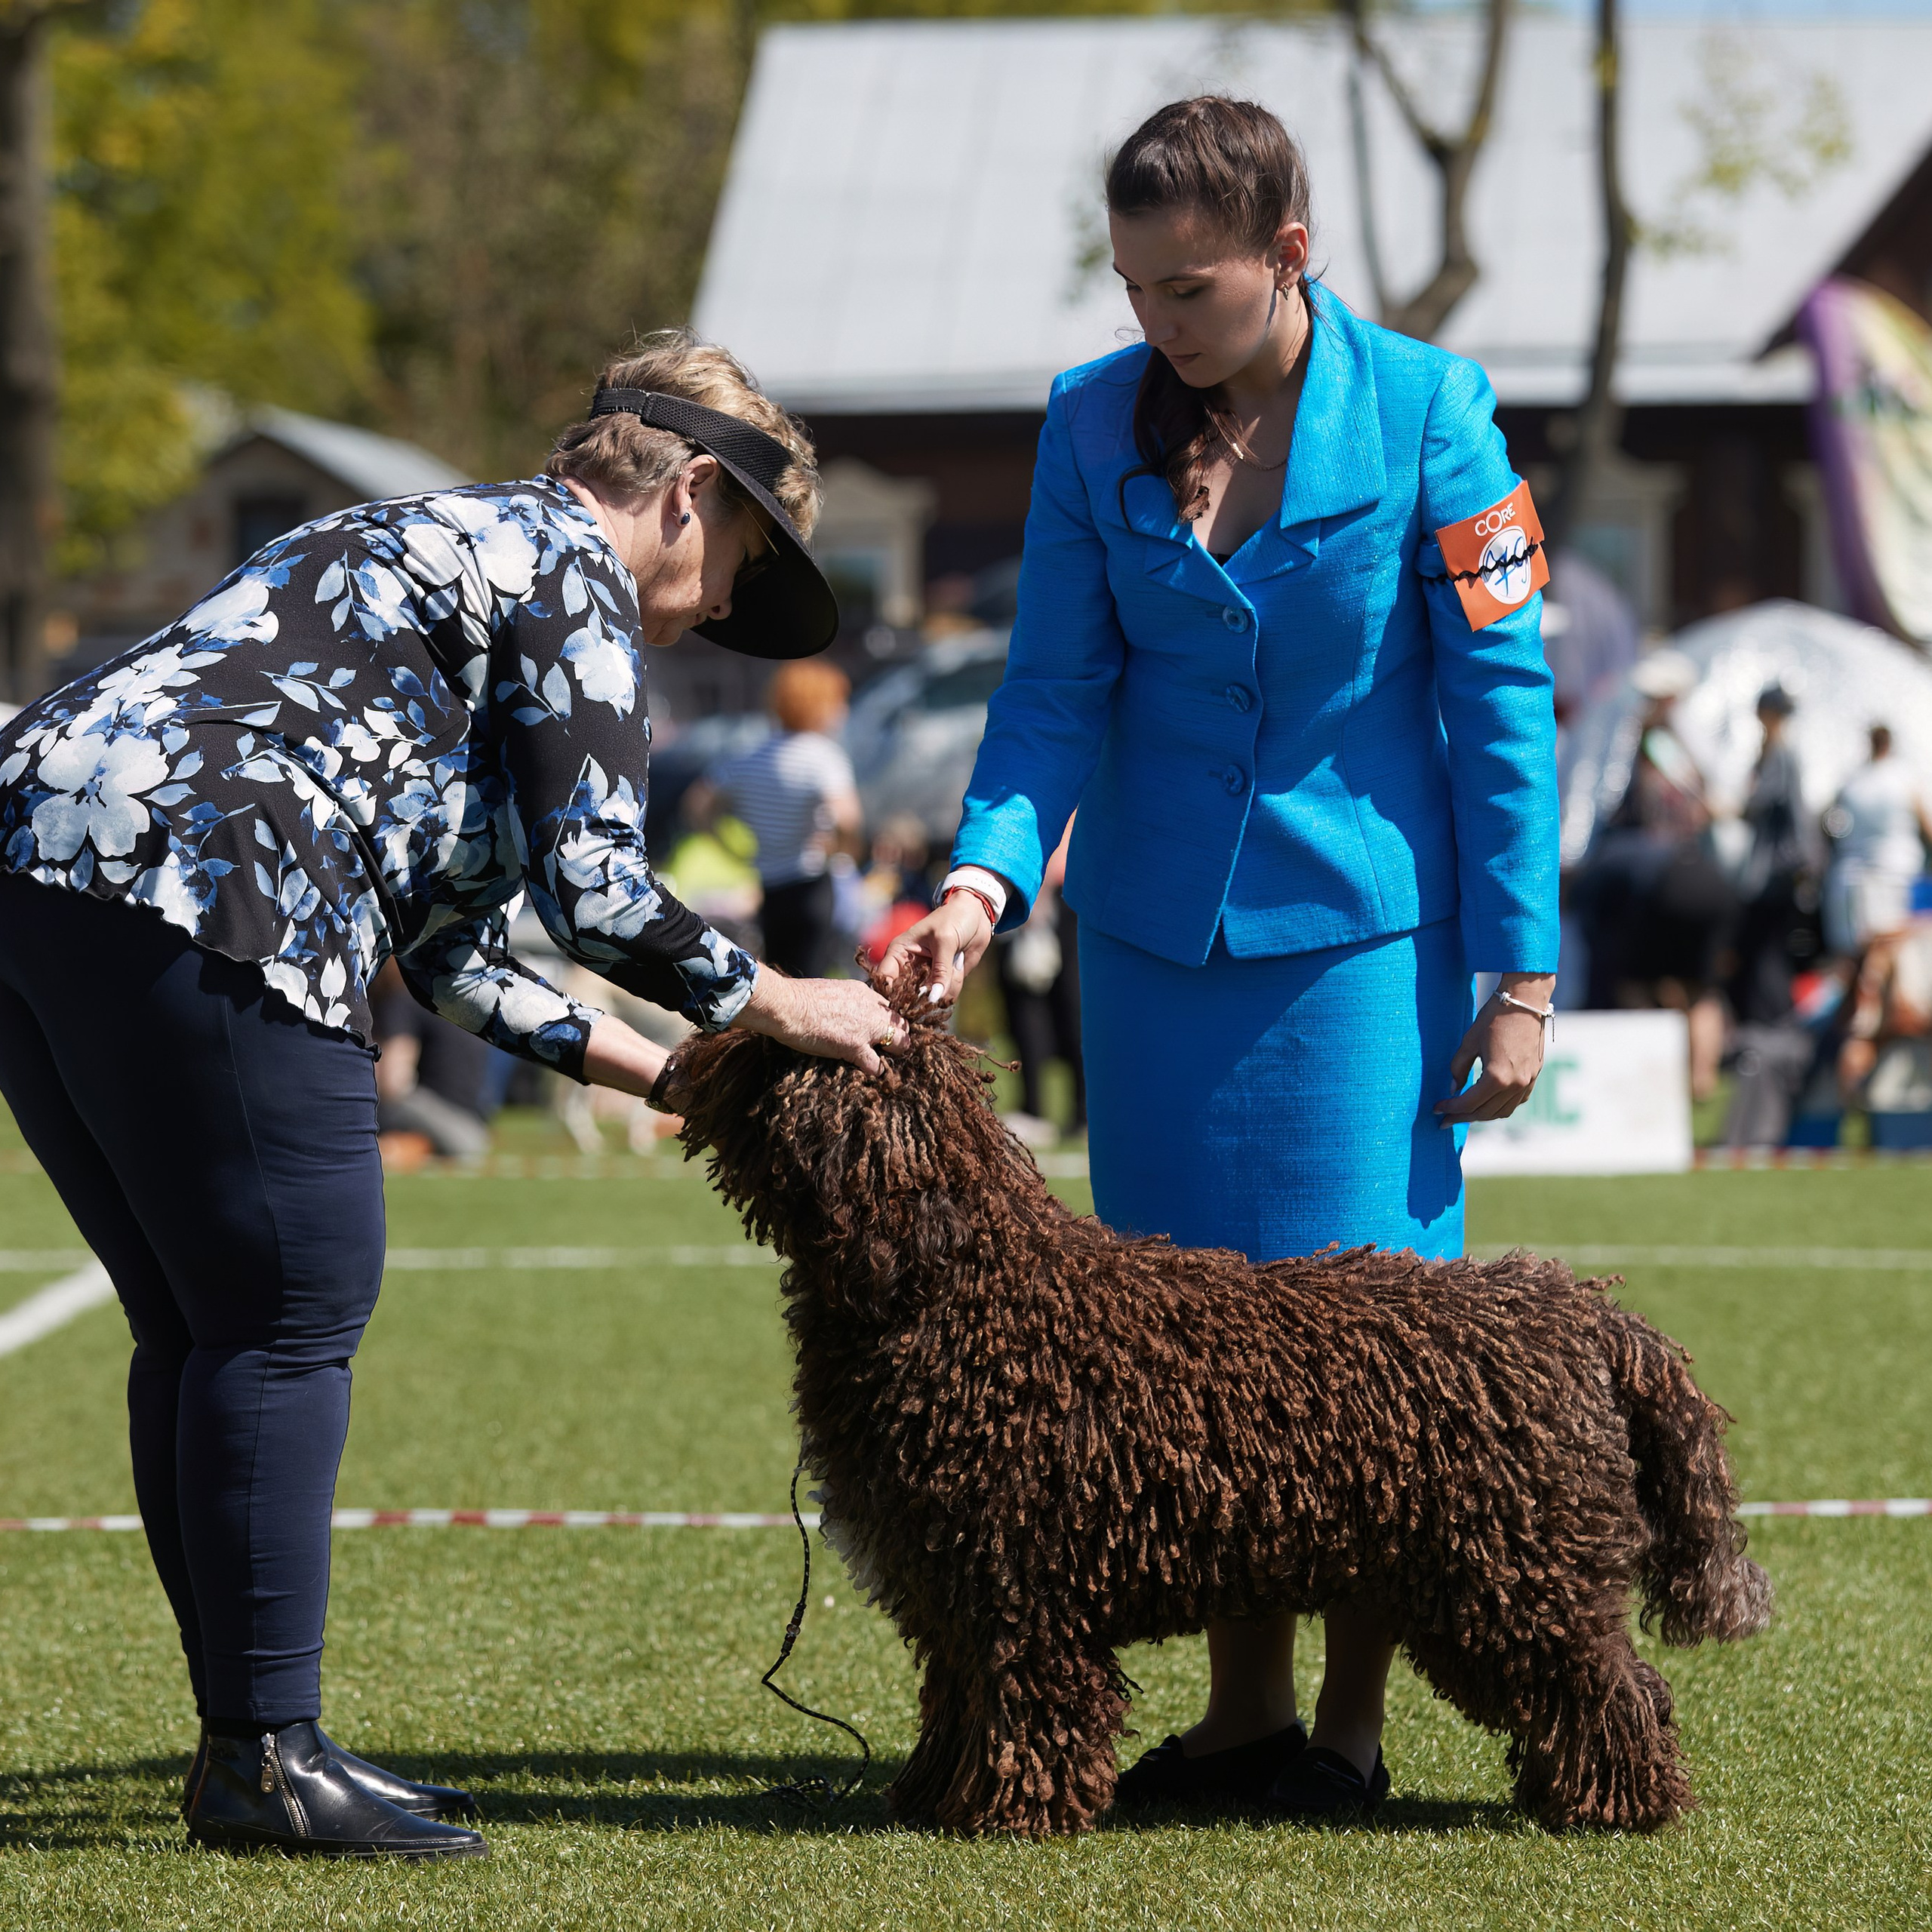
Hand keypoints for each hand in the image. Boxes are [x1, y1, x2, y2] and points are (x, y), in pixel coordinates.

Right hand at [736, 969, 908, 1072]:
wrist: (787, 1005)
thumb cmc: (796, 998)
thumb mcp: (827, 991)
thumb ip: (840, 1001)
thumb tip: (835, 1011)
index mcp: (862, 992)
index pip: (885, 1007)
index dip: (883, 1020)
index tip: (877, 1029)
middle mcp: (870, 1007)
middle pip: (900, 1022)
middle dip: (897, 1035)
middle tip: (887, 1047)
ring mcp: (866, 1028)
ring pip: (900, 1042)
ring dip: (894, 1053)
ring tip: (887, 1062)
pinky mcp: (856, 1047)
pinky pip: (877, 1065)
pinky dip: (876, 1072)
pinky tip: (870, 1073)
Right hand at [875, 894, 993, 1006]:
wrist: (976, 915)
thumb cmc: (953, 918)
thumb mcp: (945, 941)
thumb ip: (941, 971)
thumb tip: (934, 998)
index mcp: (899, 953)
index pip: (885, 979)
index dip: (890, 995)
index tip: (903, 1005)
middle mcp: (909, 967)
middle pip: (905, 996)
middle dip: (922, 997)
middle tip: (937, 989)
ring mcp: (926, 975)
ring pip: (929, 998)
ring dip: (944, 988)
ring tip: (955, 964)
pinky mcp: (943, 980)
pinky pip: (946, 995)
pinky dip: (955, 985)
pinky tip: (959, 966)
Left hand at [1435, 973, 1554, 1125]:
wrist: (1525, 1002)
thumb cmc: (1494, 1018)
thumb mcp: (1469, 1043)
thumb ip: (1458, 1068)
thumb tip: (1453, 1089)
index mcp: (1497, 1077)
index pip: (1469, 1103)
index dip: (1450, 1108)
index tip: (1436, 1109)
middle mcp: (1516, 1085)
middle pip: (1485, 1112)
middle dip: (1462, 1117)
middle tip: (1445, 1119)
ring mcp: (1528, 1082)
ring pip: (1501, 1112)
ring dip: (1481, 1116)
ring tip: (1463, 1113)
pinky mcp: (1534, 1077)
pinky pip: (1516, 1102)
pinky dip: (1499, 1107)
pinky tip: (1486, 1103)